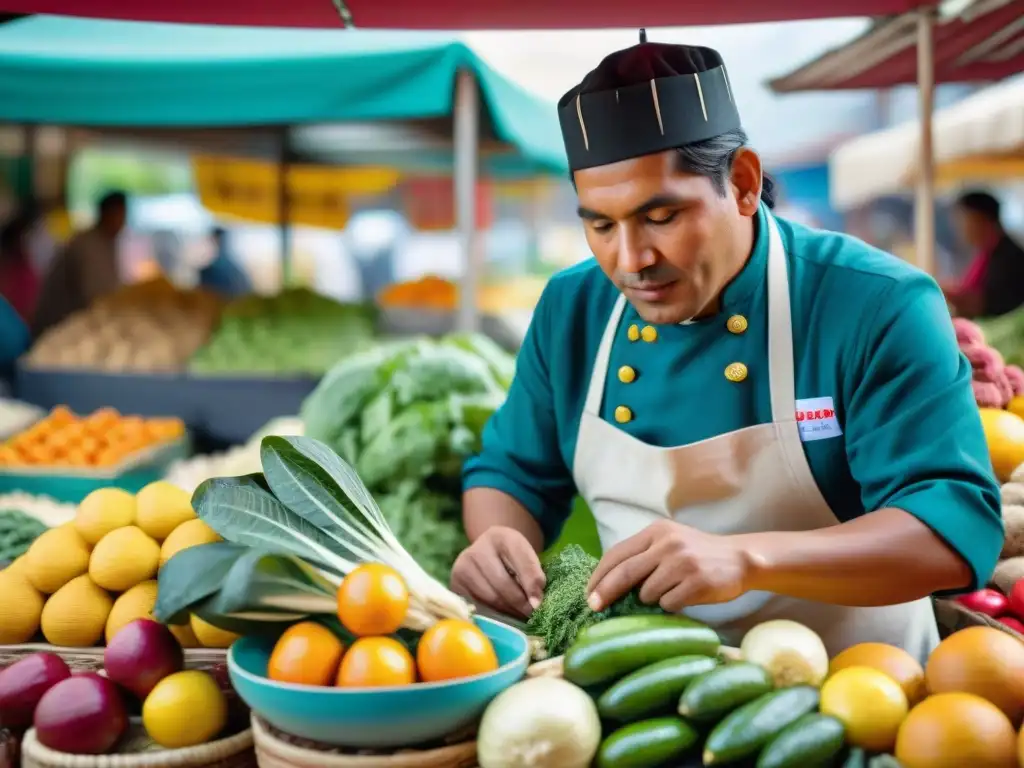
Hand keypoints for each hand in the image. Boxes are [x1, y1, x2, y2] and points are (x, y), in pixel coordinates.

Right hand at [450, 526, 545, 618]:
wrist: (486, 554)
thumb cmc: (511, 558)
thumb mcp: (526, 557)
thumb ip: (534, 575)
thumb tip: (535, 604)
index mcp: (501, 536)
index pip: (520, 560)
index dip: (531, 583)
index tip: (539, 603)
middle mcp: (477, 549)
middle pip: (503, 584)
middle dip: (520, 603)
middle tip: (531, 614)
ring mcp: (463, 566)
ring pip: (490, 598)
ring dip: (508, 611)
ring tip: (519, 614)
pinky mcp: (455, 584)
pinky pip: (478, 606)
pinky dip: (493, 614)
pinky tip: (502, 613)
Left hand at [587, 520, 754, 612]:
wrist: (740, 559)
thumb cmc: (698, 555)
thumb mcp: (668, 544)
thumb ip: (642, 556)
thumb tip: (606, 583)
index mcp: (656, 531)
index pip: (617, 554)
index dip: (599, 575)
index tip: (588, 593)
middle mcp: (667, 543)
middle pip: (625, 572)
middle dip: (605, 592)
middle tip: (593, 607)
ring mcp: (682, 562)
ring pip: (647, 593)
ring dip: (651, 600)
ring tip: (670, 591)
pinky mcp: (697, 581)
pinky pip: (668, 603)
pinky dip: (671, 605)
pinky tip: (685, 596)